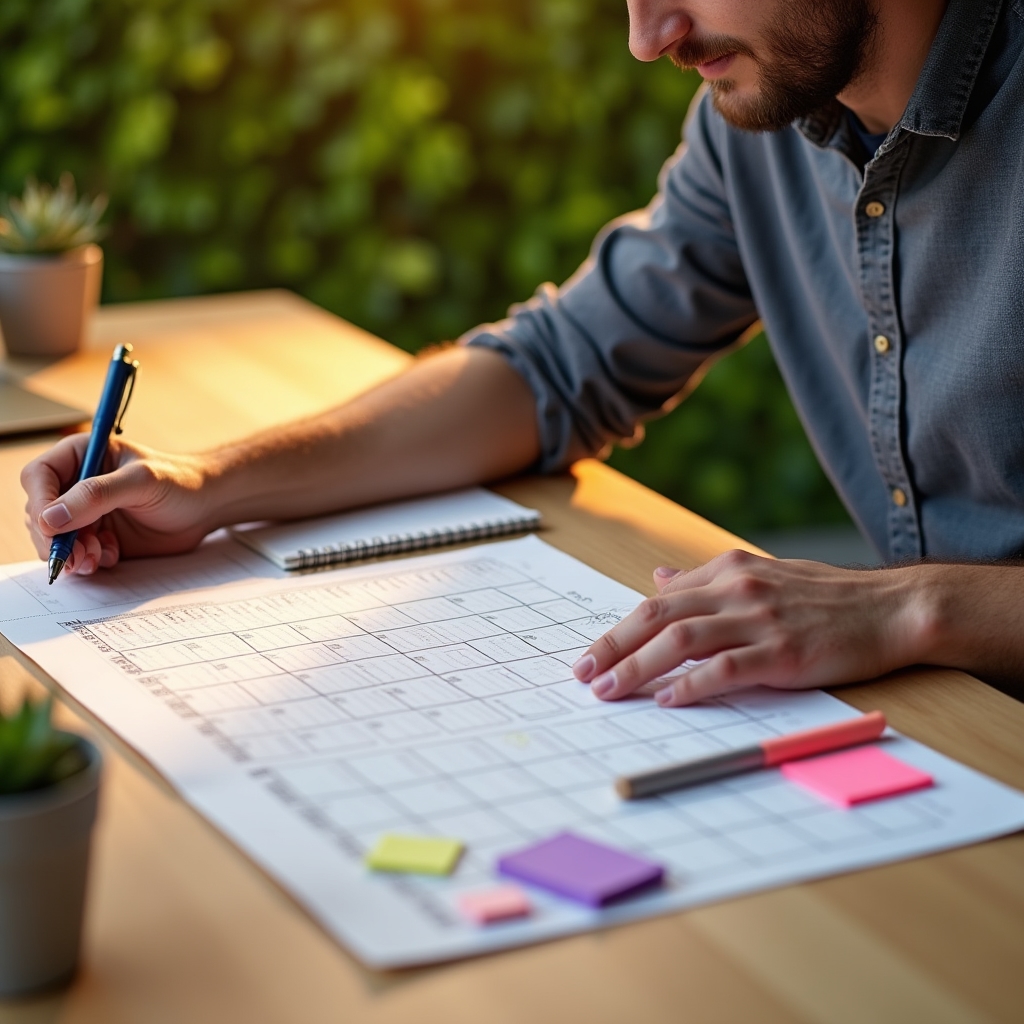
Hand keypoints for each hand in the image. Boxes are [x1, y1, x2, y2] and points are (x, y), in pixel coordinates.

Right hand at [21, 434, 215, 574]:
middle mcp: (78, 484)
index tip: (53, 528)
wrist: (206, 507)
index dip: (40, 504)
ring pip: (56, 538)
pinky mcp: (99, 536)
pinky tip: (111, 556)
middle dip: (55, 537)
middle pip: (40, 513)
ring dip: (70, 553)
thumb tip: (52, 517)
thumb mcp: (142, 481)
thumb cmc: (181, 482)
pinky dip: (88, 561)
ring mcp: (86, 513)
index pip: (39, 477)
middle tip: (75, 555)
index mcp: (82, 456)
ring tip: (95, 557)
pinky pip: (78, 554)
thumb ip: (97, 495)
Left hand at [572, 549, 924, 704]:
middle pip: (658, 617)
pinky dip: (692, 685)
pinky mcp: (784, 653)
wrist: (892, 608)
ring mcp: (760, 621)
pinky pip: (727, 669)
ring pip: (683, 641)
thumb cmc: (826, 595)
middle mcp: (737, 590)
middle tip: (584, 675)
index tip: (591, 655)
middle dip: (614, 647)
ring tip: (611, 691)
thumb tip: (659, 577)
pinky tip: (668, 700)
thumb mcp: (761, 573)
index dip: (619, 630)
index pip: (658, 601)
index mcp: (728, 570)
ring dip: (639, 668)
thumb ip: (706, 577)